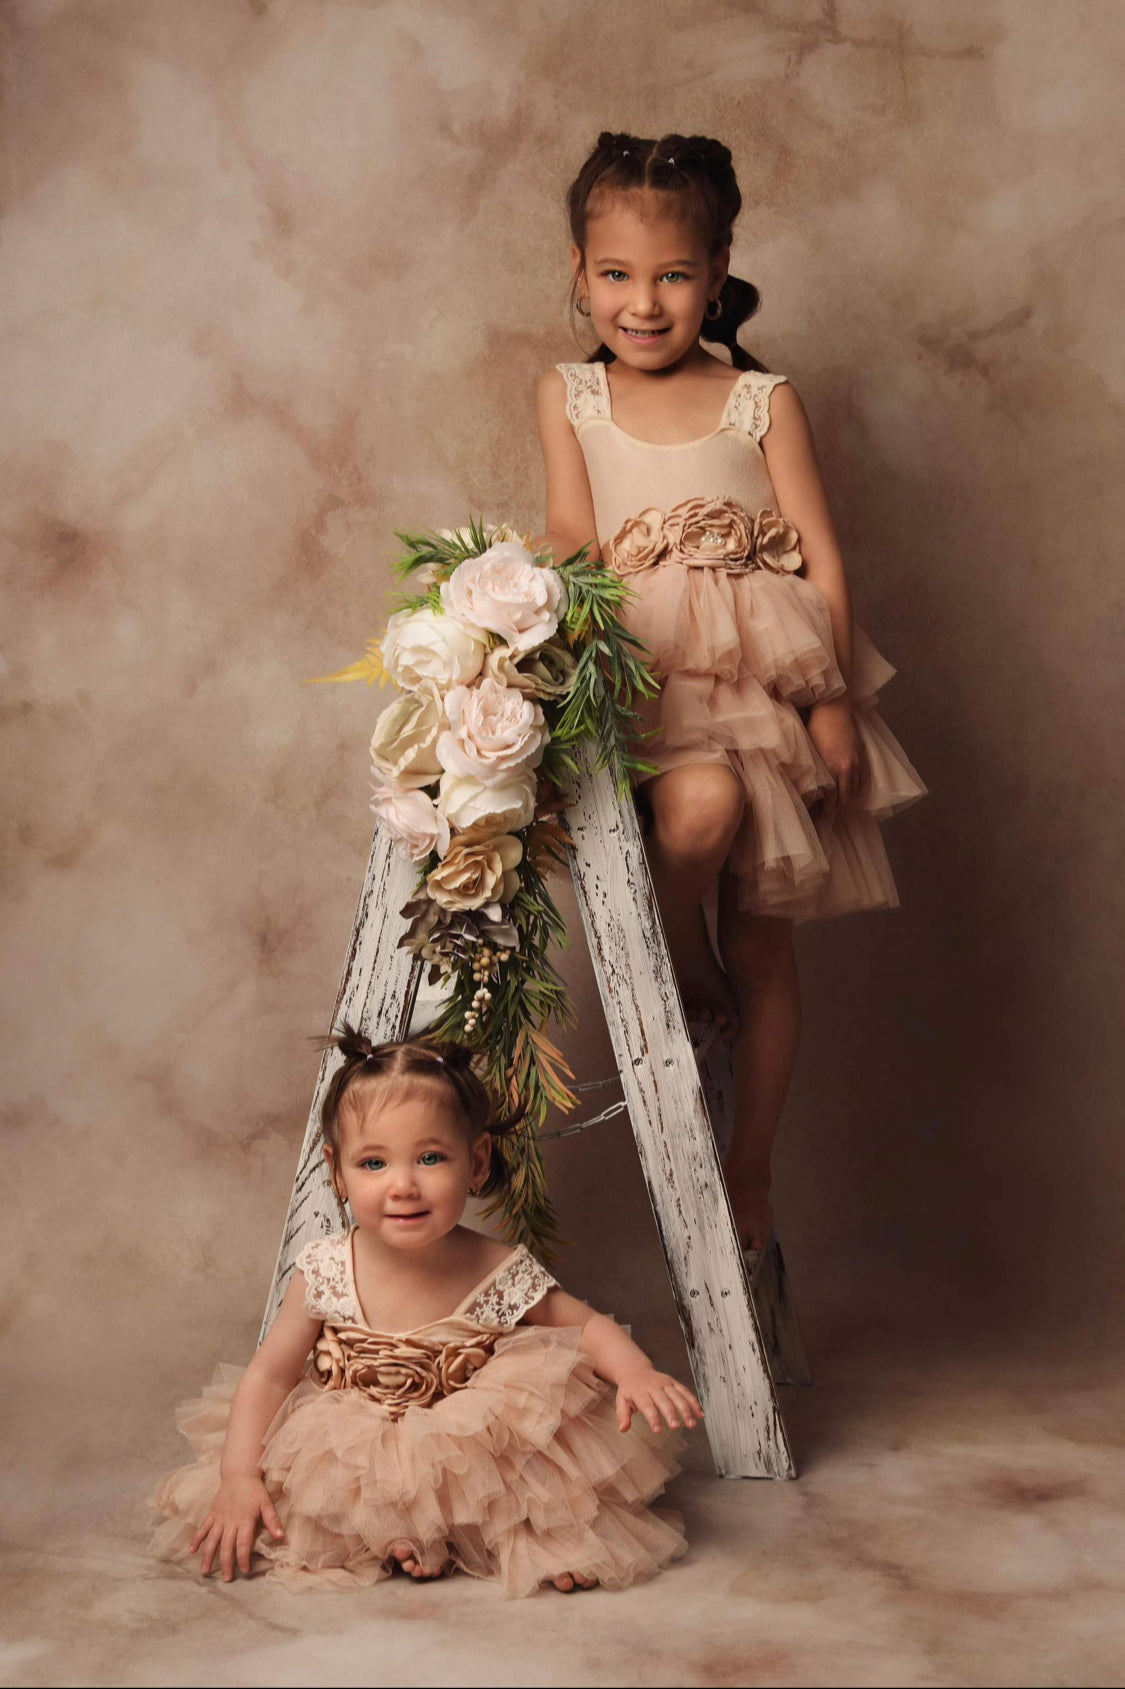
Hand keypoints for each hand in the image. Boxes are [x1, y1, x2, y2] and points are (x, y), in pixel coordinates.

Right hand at [189, 1474, 283, 1581]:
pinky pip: (203, 1528)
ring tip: (205, 1571)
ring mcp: (219, 1518)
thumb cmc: (255, 1490)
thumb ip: (273, 1521)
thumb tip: (281, 1537)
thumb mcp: (266, 1503)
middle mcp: (230, 1522)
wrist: (239, 1473)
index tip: (244, 1571)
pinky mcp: (212, 1514)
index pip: (243, 1544)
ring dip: (208, 1556)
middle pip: (226, 1546)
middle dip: (226, 1564)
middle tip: (226, 1579)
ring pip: (212, 1540)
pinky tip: (191, 1551)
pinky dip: (196, 1539)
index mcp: (245, 1520)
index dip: (243, 1558)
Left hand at [616, 1368, 703, 1433]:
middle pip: (664, 1401)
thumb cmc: (629, 1390)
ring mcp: (666, 1383)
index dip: (653, 1418)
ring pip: (678, 1396)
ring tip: (691, 1424)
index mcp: (640, 1392)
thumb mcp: (621, 1400)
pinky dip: (694, 1402)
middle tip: (675, 1427)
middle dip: (671, 1414)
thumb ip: (622, 1415)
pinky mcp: (674, 1383)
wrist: (635, 1370)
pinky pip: (686, 1392)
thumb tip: (623, 1429)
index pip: (647, 1405)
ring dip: (686, 1410)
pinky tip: (701, 1414)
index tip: (658, 1430)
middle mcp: (654, 1386)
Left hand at [806, 697, 866, 827]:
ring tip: (838, 810)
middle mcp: (847, 768)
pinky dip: (857, 790)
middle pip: (845, 799)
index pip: (830, 800)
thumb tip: (806, 791)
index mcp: (832, 768)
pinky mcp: (861, 756)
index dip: (825, 814)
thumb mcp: (810, 752)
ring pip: (855, 792)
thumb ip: (812, 772)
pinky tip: (851, 795)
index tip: (820, 824)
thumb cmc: (815, 727)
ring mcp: (857, 762)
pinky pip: (863, 781)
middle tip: (827, 822)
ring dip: (847, 802)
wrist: (833, 708)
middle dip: (836, 812)